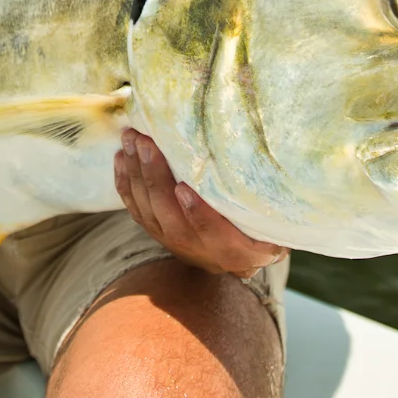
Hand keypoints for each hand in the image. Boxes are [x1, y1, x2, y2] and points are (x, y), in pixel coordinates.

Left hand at [113, 128, 288, 278]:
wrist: (238, 258)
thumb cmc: (264, 231)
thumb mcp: (276, 228)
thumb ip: (268, 211)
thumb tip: (277, 174)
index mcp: (236, 252)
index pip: (214, 236)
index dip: (198, 215)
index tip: (184, 189)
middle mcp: (200, 252)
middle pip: (171, 218)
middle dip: (155, 178)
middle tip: (146, 143)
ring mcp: (173, 243)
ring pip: (148, 211)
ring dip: (136, 174)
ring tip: (130, 140)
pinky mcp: (155, 232)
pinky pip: (134, 209)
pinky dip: (125, 183)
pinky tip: (121, 157)